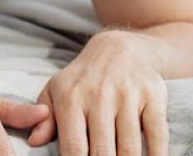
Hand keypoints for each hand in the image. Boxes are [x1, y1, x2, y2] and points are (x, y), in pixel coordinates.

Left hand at [26, 30, 168, 155]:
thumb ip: (44, 119)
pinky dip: (158, 155)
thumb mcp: (56, 91)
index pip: (74, 148)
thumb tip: (35, 142)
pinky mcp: (154, 96)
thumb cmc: (82, 79)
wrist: (119, 48)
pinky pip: (158, 133)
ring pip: (130, 147)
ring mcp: (129, 95)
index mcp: (72, 98)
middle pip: (103, 152)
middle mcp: (100, 95)